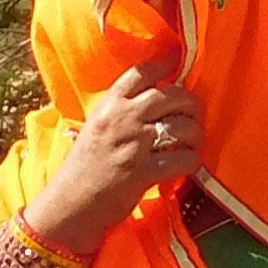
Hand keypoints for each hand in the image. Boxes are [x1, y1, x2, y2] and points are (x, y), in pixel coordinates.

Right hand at [25, 65, 203, 258]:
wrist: (71, 204)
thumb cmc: (84, 167)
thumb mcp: (96, 127)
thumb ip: (120, 110)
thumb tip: (154, 97)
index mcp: (109, 105)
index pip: (142, 72)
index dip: (166, 63)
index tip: (178, 63)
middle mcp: (122, 119)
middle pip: (171, 95)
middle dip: (191, 103)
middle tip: (194, 114)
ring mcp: (134, 145)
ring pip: (183, 126)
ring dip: (196, 134)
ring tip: (194, 142)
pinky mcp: (144, 173)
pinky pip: (184, 159)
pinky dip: (192, 161)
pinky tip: (188, 164)